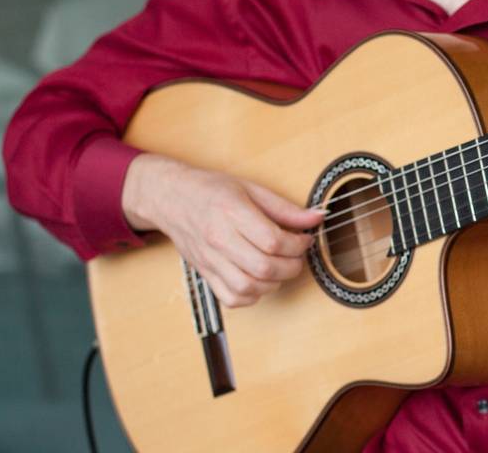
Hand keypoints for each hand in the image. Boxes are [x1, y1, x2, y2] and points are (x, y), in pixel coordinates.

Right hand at [121, 154, 324, 306]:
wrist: (170, 198)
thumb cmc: (210, 190)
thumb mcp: (251, 188)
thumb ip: (285, 208)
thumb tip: (317, 217)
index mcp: (231, 212)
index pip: (272, 241)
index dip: (298, 244)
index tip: (305, 239)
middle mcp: (218, 239)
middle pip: (264, 267)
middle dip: (292, 265)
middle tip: (297, 255)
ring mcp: (210, 260)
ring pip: (249, 287)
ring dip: (274, 282)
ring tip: (281, 267)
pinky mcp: (205, 274)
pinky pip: (232, 298)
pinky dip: (252, 295)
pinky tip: (260, 280)